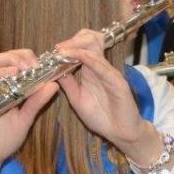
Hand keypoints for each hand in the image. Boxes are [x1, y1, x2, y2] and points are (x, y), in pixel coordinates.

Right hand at [0, 49, 58, 173]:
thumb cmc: (5, 137)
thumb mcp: (26, 118)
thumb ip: (37, 101)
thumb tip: (53, 84)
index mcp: (0, 87)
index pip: (7, 60)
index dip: (22, 56)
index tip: (38, 64)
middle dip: (12, 58)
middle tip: (29, 67)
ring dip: (1, 73)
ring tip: (18, 74)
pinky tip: (6, 95)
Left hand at [53, 30, 154, 161]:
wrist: (120, 133)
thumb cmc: (101, 117)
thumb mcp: (77, 99)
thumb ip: (68, 84)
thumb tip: (54, 69)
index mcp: (92, 70)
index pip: (82, 46)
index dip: (68, 45)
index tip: (54, 51)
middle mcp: (101, 67)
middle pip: (90, 40)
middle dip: (72, 40)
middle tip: (58, 48)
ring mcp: (110, 73)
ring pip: (95, 48)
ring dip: (76, 47)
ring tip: (61, 52)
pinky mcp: (117, 82)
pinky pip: (102, 66)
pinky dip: (88, 59)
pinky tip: (77, 58)